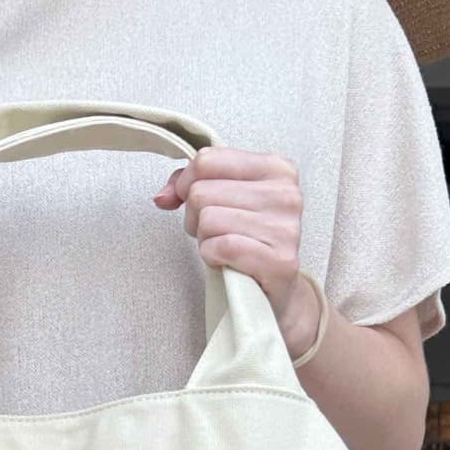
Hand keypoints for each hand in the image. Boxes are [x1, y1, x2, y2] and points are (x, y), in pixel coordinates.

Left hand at [152, 144, 321, 355]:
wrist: (273, 290)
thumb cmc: (246, 239)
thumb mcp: (222, 198)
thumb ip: (189, 183)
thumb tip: (163, 197)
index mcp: (277, 168)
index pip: (208, 159)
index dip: (187, 184)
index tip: (198, 204)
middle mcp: (286, 194)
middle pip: (202, 191)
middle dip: (196, 217)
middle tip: (216, 233)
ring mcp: (286, 228)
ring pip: (208, 218)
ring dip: (205, 239)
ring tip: (224, 247)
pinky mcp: (280, 260)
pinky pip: (221, 246)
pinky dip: (213, 256)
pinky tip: (227, 262)